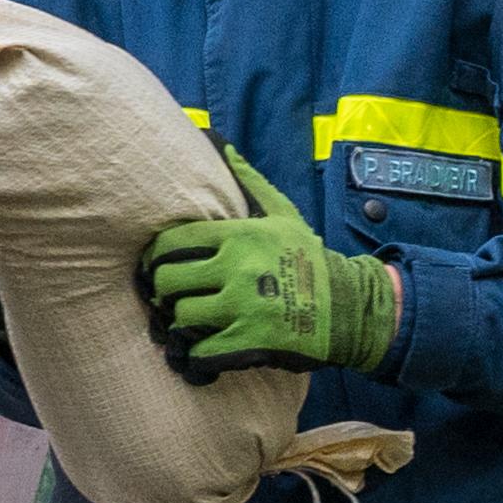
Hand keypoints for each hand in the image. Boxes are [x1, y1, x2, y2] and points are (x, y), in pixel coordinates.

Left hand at [140, 151, 400, 376]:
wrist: (348, 307)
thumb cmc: (310, 260)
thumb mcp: (284, 214)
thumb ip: (249, 182)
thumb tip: (222, 145)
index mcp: (238, 236)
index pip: (170, 244)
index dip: (154, 259)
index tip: (157, 268)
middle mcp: (237, 269)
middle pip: (167, 282)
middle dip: (163, 293)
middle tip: (170, 299)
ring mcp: (244, 307)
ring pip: (181, 317)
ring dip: (180, 325)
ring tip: (188, 323)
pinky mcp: (251, 342)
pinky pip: (202, 352)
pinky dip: (195, 356)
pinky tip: (201, 351)